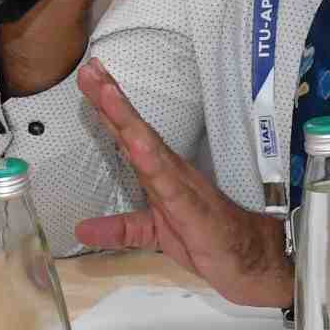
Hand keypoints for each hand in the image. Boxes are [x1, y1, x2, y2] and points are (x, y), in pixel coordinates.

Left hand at [67, 59, 288, 304]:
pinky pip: (169, 183)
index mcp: (157, 173)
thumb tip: (81, 228)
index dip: (107, 107)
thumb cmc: (204, 238)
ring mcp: (181, 185)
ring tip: (107, 93)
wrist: (248, 259)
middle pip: (136, 130)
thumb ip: (120, 229)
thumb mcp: (152, 235)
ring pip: (149, 146)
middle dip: (111, 100)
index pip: (128, 135)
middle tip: (90, 69)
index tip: (89, 76)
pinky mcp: (191, 207)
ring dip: (127, 119)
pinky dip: (152, 162)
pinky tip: (136, 145)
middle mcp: (168, 171)